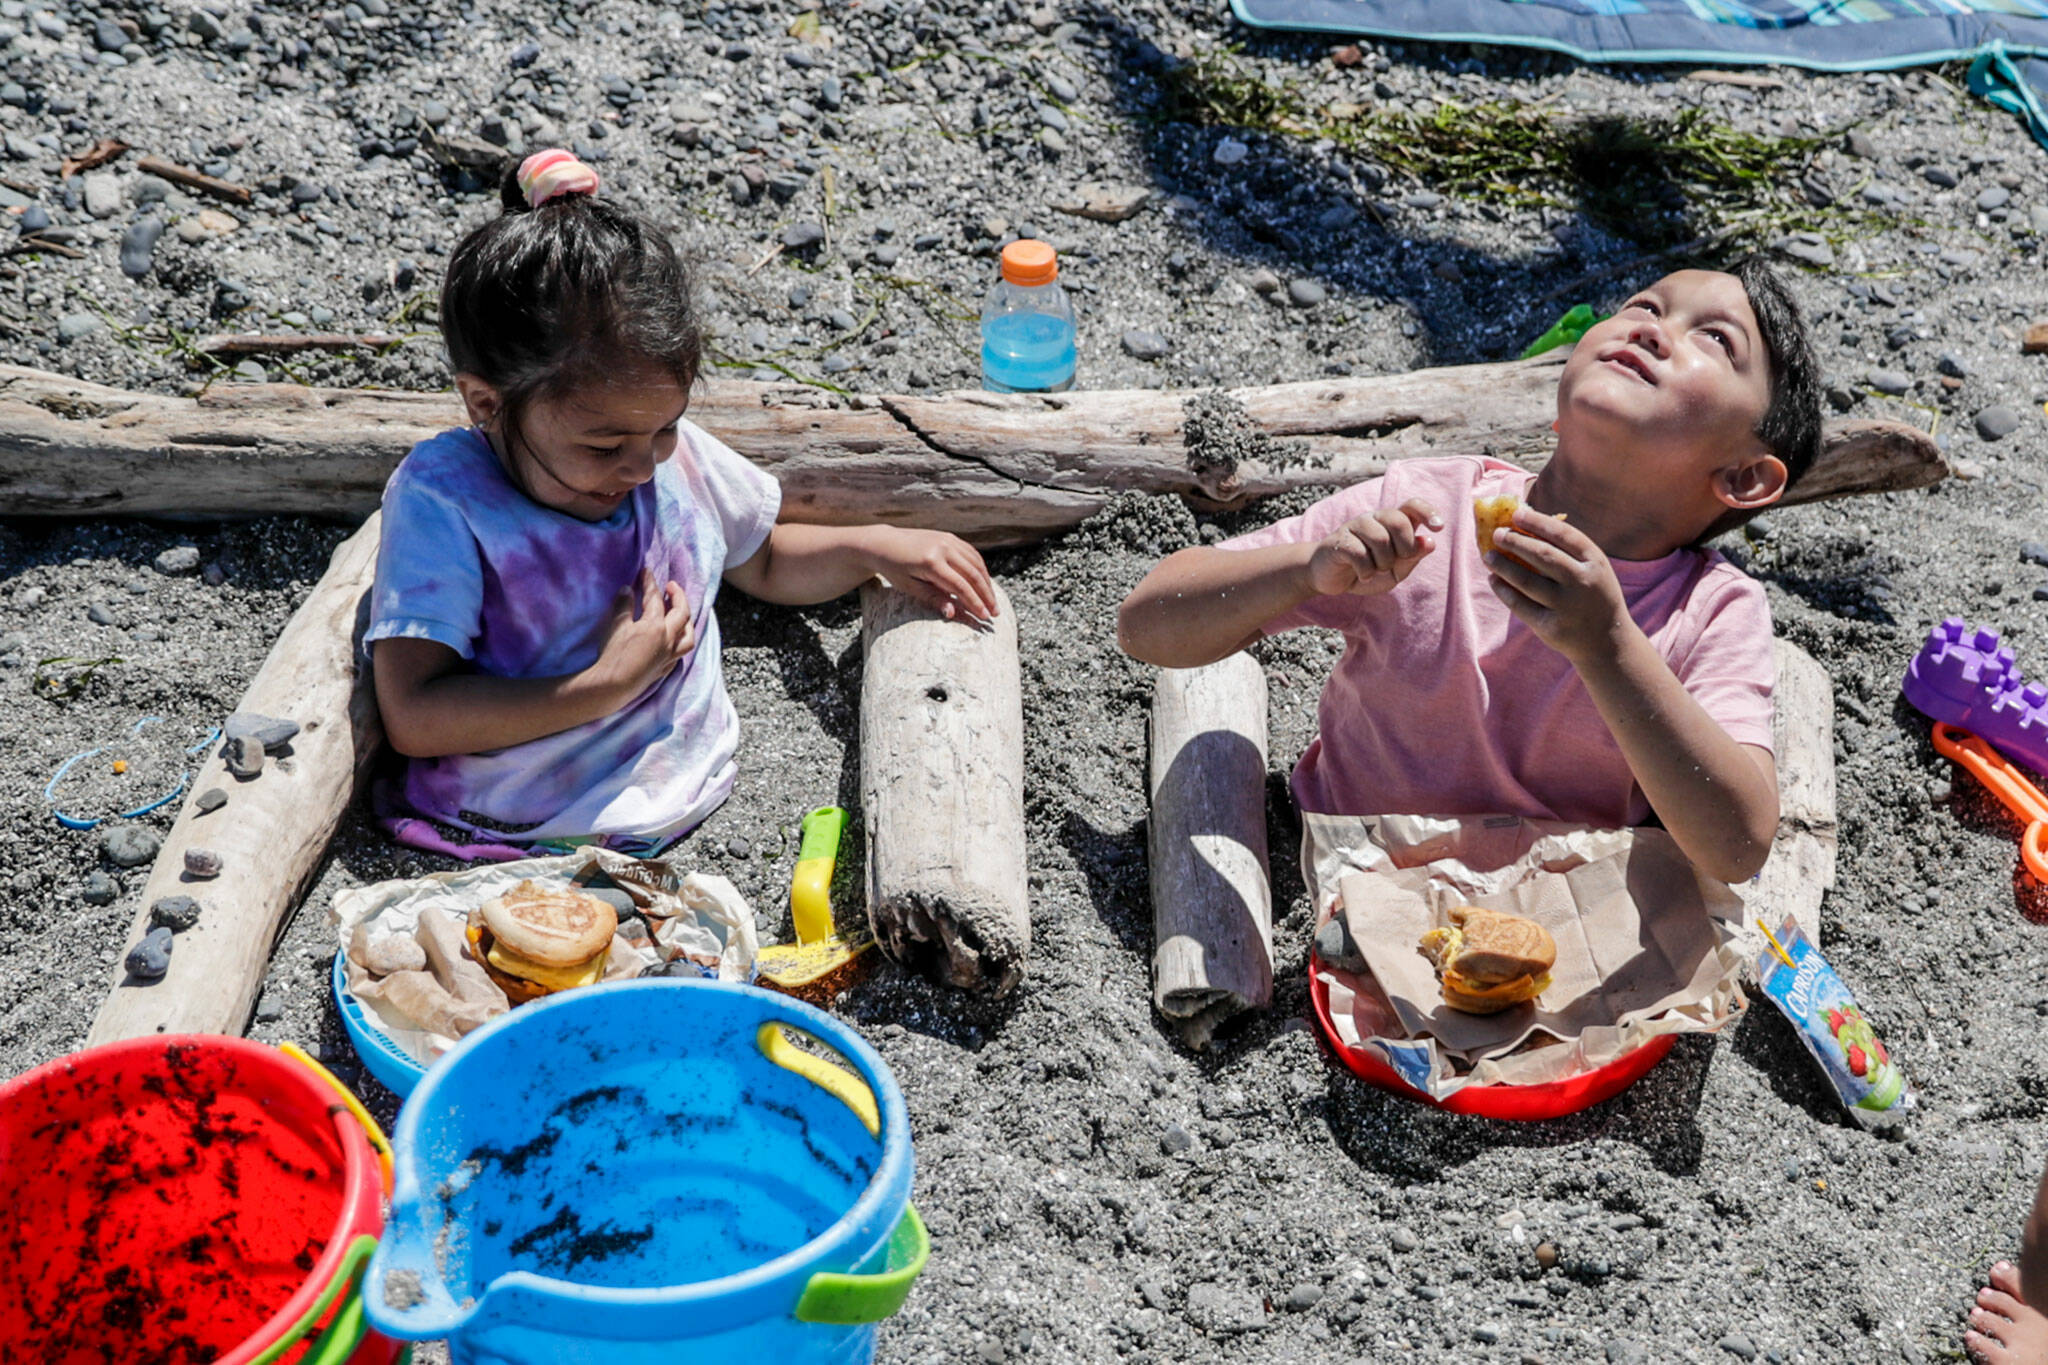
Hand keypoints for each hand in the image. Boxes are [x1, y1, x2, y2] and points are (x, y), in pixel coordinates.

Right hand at [589, 568, 695, 700]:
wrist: (614, 685)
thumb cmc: (613, 654)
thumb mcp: (616, 625)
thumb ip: (624, 605)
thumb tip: (627, 589)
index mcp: (656, 626)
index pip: (655, 599)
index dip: (650, 583)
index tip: (646, 572)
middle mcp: (668, 640)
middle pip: (682, 614)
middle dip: (678, 596)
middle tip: (671, 586)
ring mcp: (669, 656)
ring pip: (689, 636)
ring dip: (687, 621)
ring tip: (680, 613)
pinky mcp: (666, 668)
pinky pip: (680, 652)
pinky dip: (680, 642)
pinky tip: (674, 639)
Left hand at [866, 527, 999, 621]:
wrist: (884, 543)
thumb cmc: (894, 569)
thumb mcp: (909, 587)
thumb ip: (933, 598)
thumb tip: (953, 613)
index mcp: (931, 562)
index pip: (960, 586)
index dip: (974, 603)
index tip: (984, 617)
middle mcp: (943, 548)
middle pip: (973, 574)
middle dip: (986, 596)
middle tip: (994, 613)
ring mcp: (948, 539)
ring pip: (976, 563)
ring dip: (987, 583)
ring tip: (992, 601)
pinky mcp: (950, 537)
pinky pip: (971, 553)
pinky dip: (980, 569)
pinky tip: (984, 583)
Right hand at [1304, 499, 1441, 596]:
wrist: (1331, 578)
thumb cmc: (1366, 570)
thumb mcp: (1396, 571)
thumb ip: (1412, 557)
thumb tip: (1429, 542)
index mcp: (1392, 522)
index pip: (1412, 505)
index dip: (1428, 512)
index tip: (1438, 527)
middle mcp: (1375, 519)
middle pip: (1398, 520)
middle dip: (1404, 548)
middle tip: (1396, 562)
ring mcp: (1355, 527)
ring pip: (1380, 538)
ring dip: (1383, 563)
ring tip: (1376, 570)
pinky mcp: (1338, 540)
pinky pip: (1359, 553)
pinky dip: (1366, 571)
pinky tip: (1362, 575)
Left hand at [1484, 506, 1630, 662]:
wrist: (1607, 642)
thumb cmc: (1594, 596)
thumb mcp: (1594, 570)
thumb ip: (1568, 551)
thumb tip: (1526, 526)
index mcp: (1595, 562)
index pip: (1564, 535)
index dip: (1538, 522)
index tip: (1516, 514)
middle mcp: (1582, 582)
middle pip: (1542, 555)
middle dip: (1516, 542)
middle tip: (1497, 534)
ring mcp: (1567, 607)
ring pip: (1527, 580)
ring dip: (1503, 566)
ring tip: (1489, 556)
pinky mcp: (1551, 627)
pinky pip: (1521, 605)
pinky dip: (1504, 591)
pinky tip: (1494, 580)